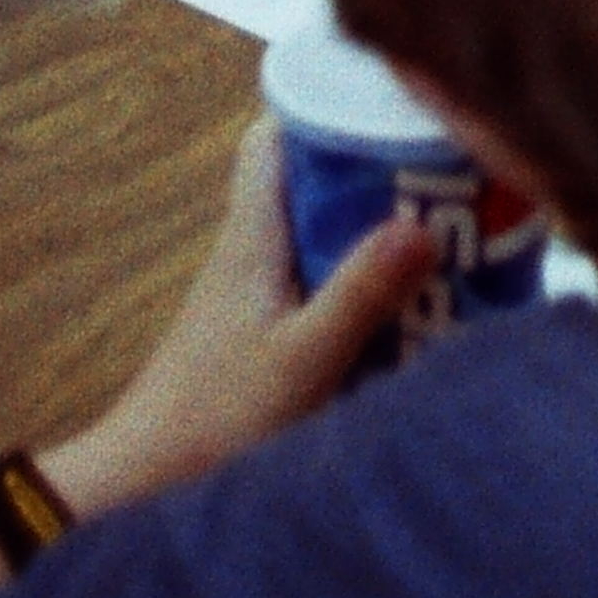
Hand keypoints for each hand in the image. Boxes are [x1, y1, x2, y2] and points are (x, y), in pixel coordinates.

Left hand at [52, 124, 432, 513]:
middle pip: (312, 181)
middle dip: (376, 174)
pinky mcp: (263, 336)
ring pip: (321, 235)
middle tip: (447, 178)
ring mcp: (254, 296)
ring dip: (375, 232)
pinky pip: (323, 285)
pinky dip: (365, 284)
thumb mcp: (303, 358)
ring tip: (450, 237)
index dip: (328, 111)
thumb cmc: (215, 420)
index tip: (395, 111)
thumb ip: (361, 292)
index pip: (276, 137)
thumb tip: (423, 222)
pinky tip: (411, 309)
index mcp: (252, 238)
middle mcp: (250, 254)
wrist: (148, 486)